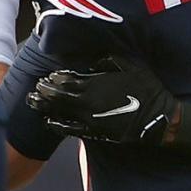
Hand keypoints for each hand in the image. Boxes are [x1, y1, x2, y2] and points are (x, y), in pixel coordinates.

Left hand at [27, 56, 177, 146]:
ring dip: (44, 106)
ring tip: (34, 102)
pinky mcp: (93, 131)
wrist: (156, 118)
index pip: (65, 79)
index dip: (54, 78)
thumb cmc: (146, 89)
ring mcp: (87, 118)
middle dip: (44, 91)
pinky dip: (56, 124)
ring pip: (58, 111)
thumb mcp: (131, 65)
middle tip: (37, 87)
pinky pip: (68, 129)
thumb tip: (91, 58)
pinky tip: (48, 121)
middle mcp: (86, 101)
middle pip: (57, 95)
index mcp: (93, 84)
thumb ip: (108, 59)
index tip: (49, 75)